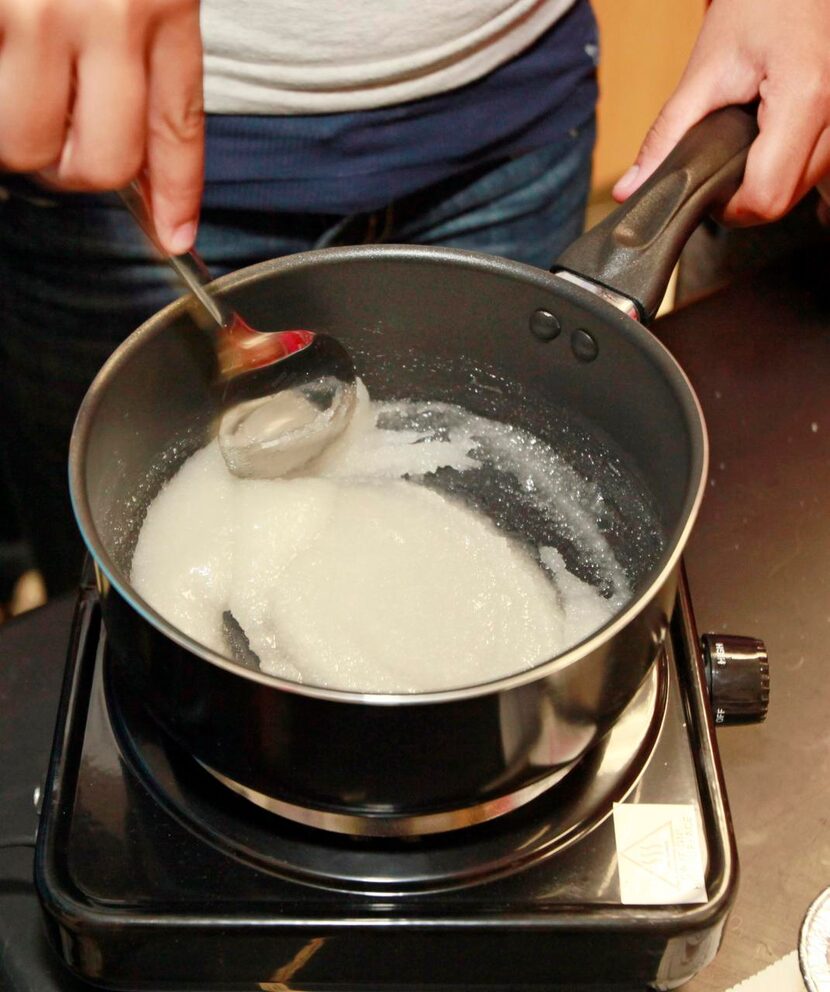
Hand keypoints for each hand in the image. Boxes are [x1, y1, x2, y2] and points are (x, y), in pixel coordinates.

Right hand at [0, 0, 203, 251]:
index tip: (174, 237)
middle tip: (50, 131)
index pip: (178, 130)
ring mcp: (39, 12)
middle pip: (102, 162)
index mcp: (162, 1)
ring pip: (29, 144)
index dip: (176, 195)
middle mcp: (110, 12)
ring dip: (15, 132)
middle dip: (70, 166)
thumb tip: (140, 164)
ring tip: (12, 81)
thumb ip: (141, 55)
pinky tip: (1, 66)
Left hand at [612, 0, 829, 225]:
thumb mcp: (705, 70)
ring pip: (800, 192)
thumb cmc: (761, 6)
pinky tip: (766, 144)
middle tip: (717, 167)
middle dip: (742, 199)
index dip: (728, 208)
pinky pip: (813, 172)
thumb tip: (629, 190)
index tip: (706, 190)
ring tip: (742, 148)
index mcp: (804, 98)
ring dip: (764, 184)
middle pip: (783, 202)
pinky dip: (784, 170)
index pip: (765, 197)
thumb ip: (666, 136)